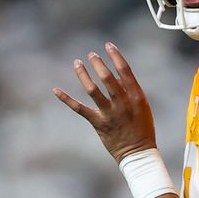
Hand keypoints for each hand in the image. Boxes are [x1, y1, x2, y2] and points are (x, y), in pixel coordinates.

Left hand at [54, 43, 156, 162]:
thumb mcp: (142, 106)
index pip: (125, 71)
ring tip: (77, 63)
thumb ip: (129, 90)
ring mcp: (109, 113)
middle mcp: (123, 103)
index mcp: (136, 96)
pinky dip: (66, 99)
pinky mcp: (98, 123)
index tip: (108, 45)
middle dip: (98, 63)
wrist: (137, 152)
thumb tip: (114, 75)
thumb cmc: (142, 127)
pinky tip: (56, 90)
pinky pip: (79, 109)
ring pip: (93, 90)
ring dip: (83, 75)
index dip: (116, 56)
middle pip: (107, 78)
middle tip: (91, 54)